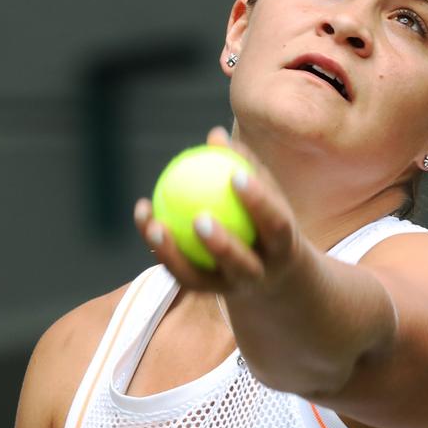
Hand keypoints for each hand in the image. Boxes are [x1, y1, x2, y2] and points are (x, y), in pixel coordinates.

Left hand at [133, 126, 310, 297]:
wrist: (274, 276)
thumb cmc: (267, 221)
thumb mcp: (267, 197)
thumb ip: (246, 167)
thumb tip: (214, 135)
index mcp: (282, 247)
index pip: (275, 224)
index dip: (258, 201)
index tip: (235, 176)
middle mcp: (258, 274)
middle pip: (241, 264)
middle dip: (222, 245)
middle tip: (199, 217)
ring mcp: (230, 288)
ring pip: (199, 279)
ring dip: (174, 254)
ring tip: (155, 224)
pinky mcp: (204, 292)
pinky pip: (178, 271)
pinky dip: (160, 247)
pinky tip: (145, 219)